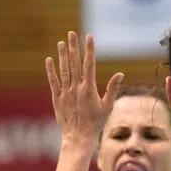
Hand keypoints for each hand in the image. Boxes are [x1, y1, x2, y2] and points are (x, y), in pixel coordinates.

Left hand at [45, 32, 123, 148]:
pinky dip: (51, 71)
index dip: (89, 49)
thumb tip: (120, 74)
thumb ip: (112, 89)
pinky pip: (53, 82)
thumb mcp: (107, 106)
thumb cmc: (96, 123)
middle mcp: (76, 88)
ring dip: (62, 55)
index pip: (89, 64)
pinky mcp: (57, 98)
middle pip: (74, 63)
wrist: (78, 137)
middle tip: (72, 33)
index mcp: (89, 88)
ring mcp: (65, 93)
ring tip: (61, 42)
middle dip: (73, 47)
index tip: (89, 37)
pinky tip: (49, 60)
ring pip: (63, 70)